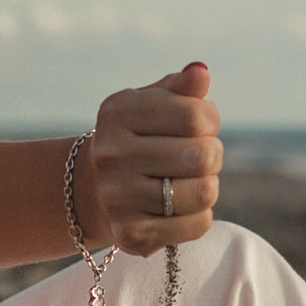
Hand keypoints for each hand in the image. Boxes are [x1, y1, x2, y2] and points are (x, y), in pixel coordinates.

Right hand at [88, 64, 220, 254]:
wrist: (94, 191)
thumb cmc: (138, 139)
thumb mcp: (152, 106)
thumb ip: (180, 88)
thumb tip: (200, 72)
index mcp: (119, 113)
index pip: (195, 115)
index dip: (209, 120)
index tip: (199, 126)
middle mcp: (112, 153)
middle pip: (202, 156)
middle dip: (211, 155)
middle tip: (197, 158)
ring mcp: (117, 196)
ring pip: (203, 193)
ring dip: (208, 186)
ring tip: (192, 182)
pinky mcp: (131, 233)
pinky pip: (197, 224)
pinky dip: (200, 217)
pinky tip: (182, 208)